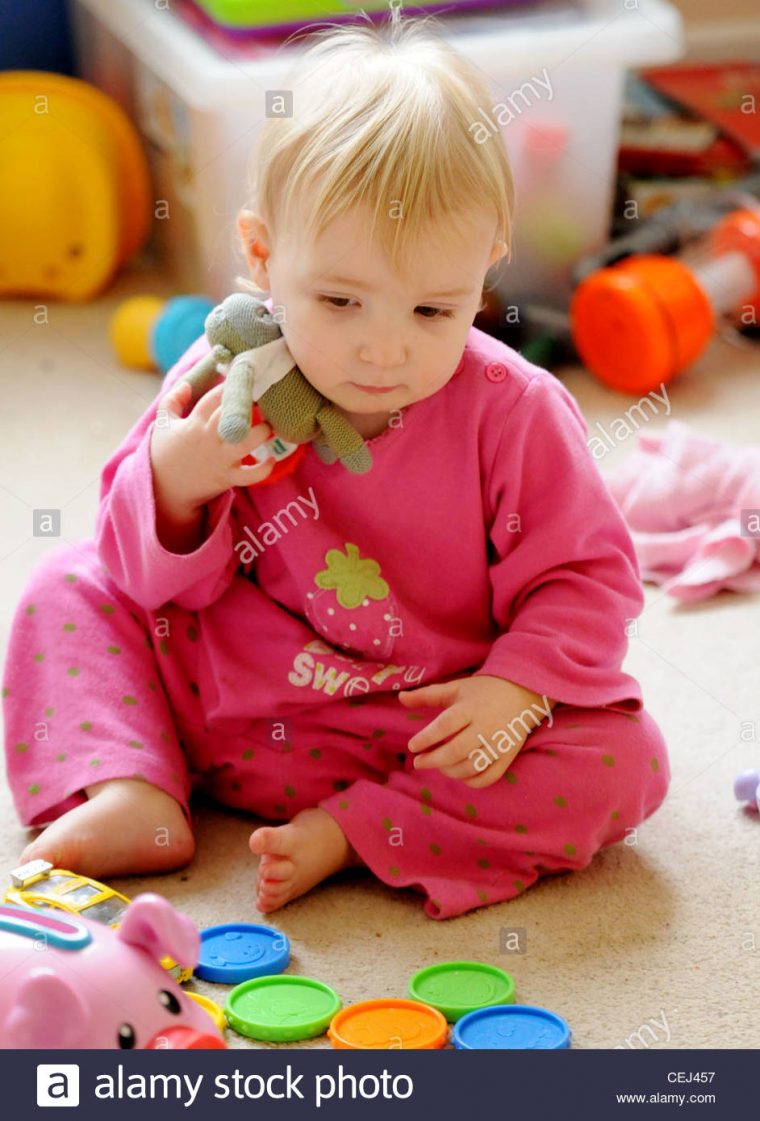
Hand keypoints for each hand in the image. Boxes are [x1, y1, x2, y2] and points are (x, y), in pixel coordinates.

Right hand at [150, 380, 275, 515]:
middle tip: (263, 398)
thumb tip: (188, 384)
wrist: (164, 489)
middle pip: (234, 415)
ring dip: (263, 431)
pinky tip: (271, 458)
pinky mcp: (227, 478)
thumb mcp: (162, 423)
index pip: (215, 398)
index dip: (230, 386)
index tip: (242, 379)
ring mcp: (220, 459)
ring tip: (268, 426)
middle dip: (250, 404)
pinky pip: (251, 475)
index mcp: (194, 423)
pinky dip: (264, 469)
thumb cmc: (164, 453)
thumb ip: (173, 400)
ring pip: (247, 441)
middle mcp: (209, 439)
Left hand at [398, 675, 553, 787]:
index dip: (427, 737)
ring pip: (471, 766)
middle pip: (457, 750)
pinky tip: (460, 774)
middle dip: (434, 760)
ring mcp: (499, 743)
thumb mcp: (455, 688)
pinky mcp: (508, 756)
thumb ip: (428, 695)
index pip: (446, 725)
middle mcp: (485, 726)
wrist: (522, 692)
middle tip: (418, 762)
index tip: (412, 746)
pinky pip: (489, 777)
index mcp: (470, 708)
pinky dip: (472, 781)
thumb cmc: (482, 691)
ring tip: (439, 766)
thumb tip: (401, 697)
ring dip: (450, 771)